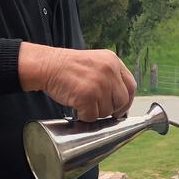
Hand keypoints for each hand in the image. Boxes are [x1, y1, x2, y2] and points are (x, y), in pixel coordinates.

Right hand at [18, 43, 135, 121]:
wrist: (47, 65)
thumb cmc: (68, 67)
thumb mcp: (95, 62)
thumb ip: (110, 76)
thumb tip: (121, 101)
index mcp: (113, 62)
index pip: (131, 86)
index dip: (126, 100)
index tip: (120, 107)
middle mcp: (109, 72)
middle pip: (122, 101)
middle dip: (112, 109)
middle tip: (99, 108)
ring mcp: (99, 84)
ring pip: (107, 111)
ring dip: (95, 112)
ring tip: (83, 102)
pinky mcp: (88, 96)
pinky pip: (92, 116)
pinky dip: (84, 116)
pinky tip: (77, 107)